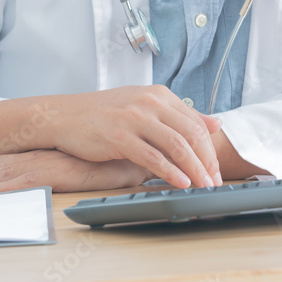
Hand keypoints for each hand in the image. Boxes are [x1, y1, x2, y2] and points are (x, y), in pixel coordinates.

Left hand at [0, 150, 152, 197]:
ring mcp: (46, 163)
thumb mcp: (67, 170)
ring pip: (2, 174)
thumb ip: (48, 176)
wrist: (132, 153)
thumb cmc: (102, 163)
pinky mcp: (61, 172)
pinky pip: (29, 180)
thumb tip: (26, 185)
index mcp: (34, 156)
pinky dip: (7, 187)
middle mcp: (35, 157)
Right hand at [50, 85, 223, 188]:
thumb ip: (180, 116)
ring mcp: (135, 118)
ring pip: (176, 145)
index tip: (217, 169)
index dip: (210, 149)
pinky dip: (170, 171)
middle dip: (207, 161)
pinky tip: (180, 183)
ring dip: (194, 169)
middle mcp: (150, 103)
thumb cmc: (104, 114)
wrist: (65, 116)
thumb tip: (216, 123)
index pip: (196, 123)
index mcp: (160, 95)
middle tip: (215, 182)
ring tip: (202, 186)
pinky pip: (152, 156)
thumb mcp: (145, 107)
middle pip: (191, 134)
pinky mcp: (119, 136)